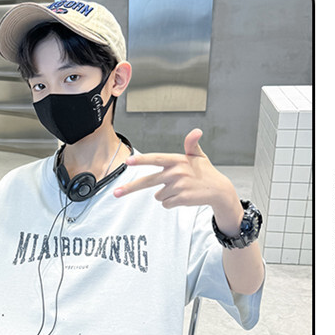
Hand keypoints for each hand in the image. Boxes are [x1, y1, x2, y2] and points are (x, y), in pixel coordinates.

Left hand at [113, 129, 239, 223]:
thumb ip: (191, 144)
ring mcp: (178, 187)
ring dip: (166, 195)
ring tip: (180, 189)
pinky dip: (171, 203)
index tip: (128, 162)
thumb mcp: (198, 156)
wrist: (218, 190)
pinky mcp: (181, 199)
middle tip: (116, 193)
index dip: (141, 160)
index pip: (156, 158)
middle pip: (148, 181)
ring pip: (158, 195)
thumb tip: (196, 131)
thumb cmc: (205, 171)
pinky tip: (183, 197)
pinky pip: (166, 204)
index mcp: (177, 160)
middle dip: (130, 188)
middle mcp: (176, 173)